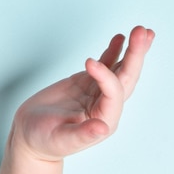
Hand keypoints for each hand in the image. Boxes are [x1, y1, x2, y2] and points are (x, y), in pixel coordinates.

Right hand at [10, 26, 154, 161]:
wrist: (30, 137)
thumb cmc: (44, 142)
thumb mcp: (61, 140)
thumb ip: (83, 135)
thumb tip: (103, 128)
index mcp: (104, 119)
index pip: (114, 93)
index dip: (106, 76)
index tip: (89, 62)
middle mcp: (106, 105)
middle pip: (127, 77)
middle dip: (136, 54)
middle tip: (143, 32)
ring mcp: (97, 93)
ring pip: (120, 68)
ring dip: (132, 50)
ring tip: (143, 31)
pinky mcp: (86, 84)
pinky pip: (105, 64)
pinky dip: (114, 51)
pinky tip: (120, 38)